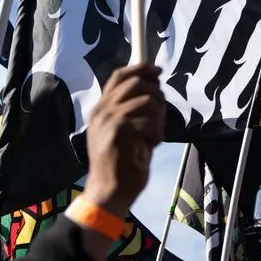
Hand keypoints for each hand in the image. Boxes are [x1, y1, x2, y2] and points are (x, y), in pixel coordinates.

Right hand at [82, 64, 164, 219]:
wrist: (108, 192)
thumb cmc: (120, 162)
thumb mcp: (122, 130)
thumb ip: (132, 107)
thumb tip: (153, 84)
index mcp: (100, 109)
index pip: (119, 76)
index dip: (140, 68)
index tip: (157, 70)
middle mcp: (102, 111)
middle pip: (137, 83)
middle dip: (156, 95)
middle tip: (159, 114)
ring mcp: (109, 121)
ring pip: (148, 101)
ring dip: (158, 119)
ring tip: (153, 136)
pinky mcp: (120, 133)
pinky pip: (151, 122)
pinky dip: (157, 134)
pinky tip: (149, 146)